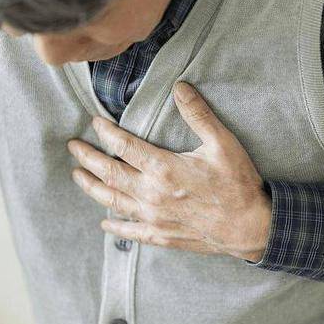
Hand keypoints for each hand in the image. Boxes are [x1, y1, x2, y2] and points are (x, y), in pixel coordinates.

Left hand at [67, 82, 270, 262]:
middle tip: (74, 147)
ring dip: (92, 187)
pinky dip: (115, 227)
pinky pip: (131, 232)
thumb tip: (179, 87)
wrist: (250, 227)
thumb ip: (198, 114)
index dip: (106, 132)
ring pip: (113, 201)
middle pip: (110, 173)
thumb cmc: (238, 184)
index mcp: (164, 168)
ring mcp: (154, 218)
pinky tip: (105, 223)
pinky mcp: (161, 236)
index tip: (95, 123)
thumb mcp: (222, 143)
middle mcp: (151, 194)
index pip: (124, 146)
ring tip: (78, 176)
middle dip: (88, 158)